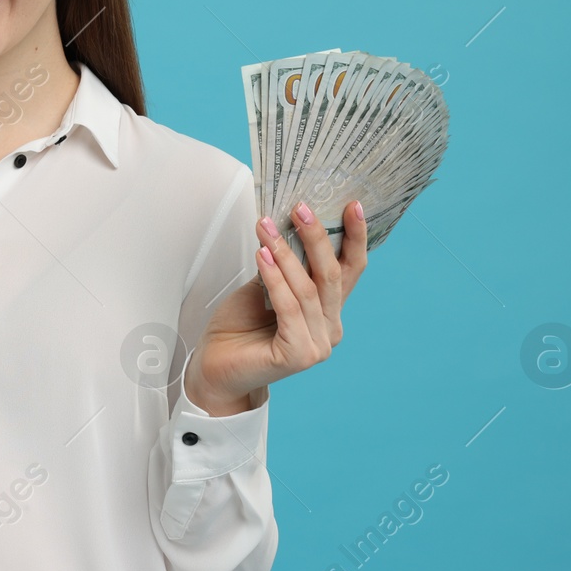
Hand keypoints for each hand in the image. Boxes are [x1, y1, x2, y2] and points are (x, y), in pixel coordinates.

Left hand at [184, 199, 368, 414]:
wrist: (214, 365)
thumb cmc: (239, 326)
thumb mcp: (266, 285)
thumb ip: (286, 266)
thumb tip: (291, 226)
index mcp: (328, 310)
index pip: (350, 270)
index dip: (355, 238)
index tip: (354, 205)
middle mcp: (330, 328)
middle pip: (331, 275)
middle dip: (316, 237)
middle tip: (300, 208)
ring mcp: (317, 345)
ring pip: (307, 290)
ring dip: (285, 252)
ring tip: (266, 226)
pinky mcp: (298, 355)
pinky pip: (288, 307)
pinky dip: (274, 278)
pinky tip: (262, 254)